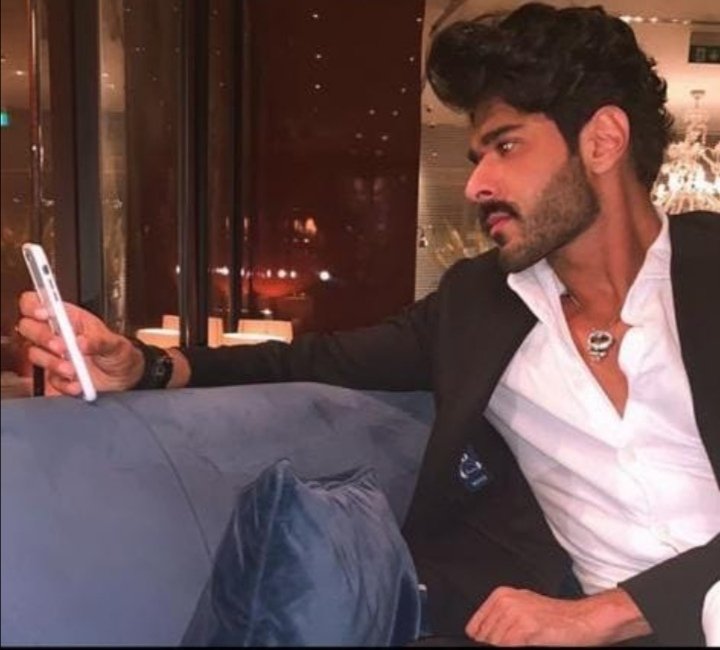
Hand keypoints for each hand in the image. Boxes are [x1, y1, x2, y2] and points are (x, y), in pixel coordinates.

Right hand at [16, 291, 143, 395]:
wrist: (123, 379)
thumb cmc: (117, 353)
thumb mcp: (116, 344)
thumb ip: (100, 341)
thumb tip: (82, 341)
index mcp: (69, 318)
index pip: (38, 303)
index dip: (34, 305)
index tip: (44, 314)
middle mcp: (55, 334)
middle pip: (28, 327)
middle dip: (42, 336)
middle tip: (62, 346)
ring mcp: (52, 355)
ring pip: (34, 353)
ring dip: (52, 362)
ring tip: (73, 369)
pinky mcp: (53, 376)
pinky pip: (47, 379)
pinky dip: (62, 382)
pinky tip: (77, 384)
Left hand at [465, 586, 650, 645]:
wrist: (584, 619)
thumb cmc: (556, 617)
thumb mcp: (522, 609)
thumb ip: (500, 618)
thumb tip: (481, 635)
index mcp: (501, 596)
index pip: (476, 628)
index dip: (486, 641)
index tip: (496, 644)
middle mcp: (505, 602)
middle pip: (486, 638)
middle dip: (498, 645)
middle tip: (520, 641)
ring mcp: (515, 614)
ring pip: (496, 644)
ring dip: (509, 647)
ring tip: (528, 642)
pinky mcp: (526, 628)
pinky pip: (508, 647)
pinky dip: (518, 648)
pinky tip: (532, 644)